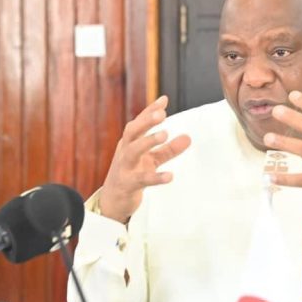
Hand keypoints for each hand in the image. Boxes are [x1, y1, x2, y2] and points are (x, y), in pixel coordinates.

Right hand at [98, 96, 190, 222]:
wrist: (113, 200)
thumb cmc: (132, 174)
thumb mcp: (151, 160)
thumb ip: (168, 149)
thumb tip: (188, 138)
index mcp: (129, 143)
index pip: (139, 123)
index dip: (150, 111)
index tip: (164, 100)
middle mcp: (124, 152)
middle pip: (131, 132)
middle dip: (145, 121)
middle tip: (162, 114)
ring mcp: (124, 168)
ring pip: (132, 152)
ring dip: (147, 141)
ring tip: (164, 134)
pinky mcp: (127, 185)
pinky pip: (141, 180)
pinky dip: (155, 177)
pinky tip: (170, 176)